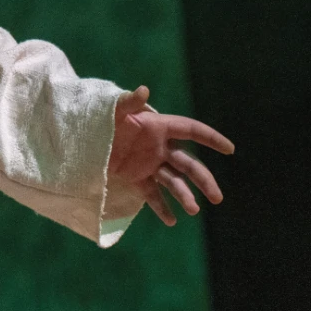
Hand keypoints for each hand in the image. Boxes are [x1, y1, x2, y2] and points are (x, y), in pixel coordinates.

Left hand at [108, 85, 235, 226]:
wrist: (81, 140)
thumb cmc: (100, 121)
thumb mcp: (113, 113)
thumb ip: (128, 103)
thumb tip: (143, 90)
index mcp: (159, 128)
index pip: (191, 130)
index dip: (211, 138)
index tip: (230, 149)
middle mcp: (159, 148)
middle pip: (189, 164)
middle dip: (204, 180)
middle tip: (217, 198)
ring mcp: (150, 165)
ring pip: (174, 182)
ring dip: (185, 196)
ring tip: (193, 211)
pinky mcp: (137, 179)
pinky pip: (153, 195)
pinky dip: (161, 208)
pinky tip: (172, 221)